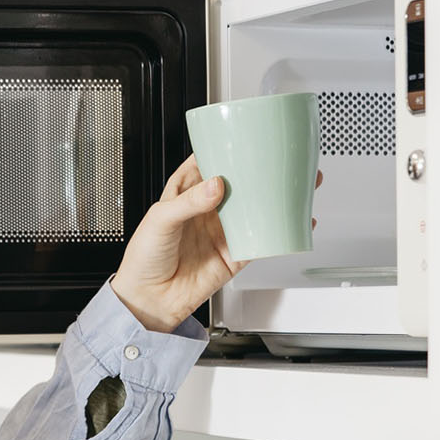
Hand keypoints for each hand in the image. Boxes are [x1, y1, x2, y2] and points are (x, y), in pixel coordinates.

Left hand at [110, 155, 319, 332]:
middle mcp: (206, 211)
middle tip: (280, 157)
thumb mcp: (159, 221)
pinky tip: (293, 221)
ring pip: (253, 210)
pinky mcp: (233, 255)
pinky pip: (260, 241)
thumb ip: (187, 203)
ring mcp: (221, 233)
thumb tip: (215, 185)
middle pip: (238, 185)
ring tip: (295, 183)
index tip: (243, 139)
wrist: (149, 300)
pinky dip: (278, 232)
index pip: (208, 165)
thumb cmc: (143, 259)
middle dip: (259, 171)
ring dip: (274, 197)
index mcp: (184, 195)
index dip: (224, 151)